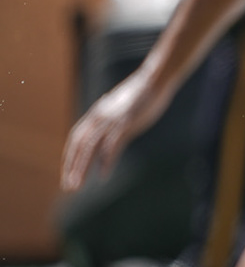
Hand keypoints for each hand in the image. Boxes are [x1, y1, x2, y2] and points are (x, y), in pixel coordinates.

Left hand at [61, 68, 171, 190]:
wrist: (155, 79)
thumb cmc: (142, 94)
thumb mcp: (121, 106)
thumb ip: (113, 117)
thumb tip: (111, 126)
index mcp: (96, 114)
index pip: (76, 138)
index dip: (70, 157)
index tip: (67, 173)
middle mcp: (99, 117)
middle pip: (79, 145)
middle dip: (72, 167)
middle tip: (69, 187)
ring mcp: (112, 120)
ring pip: (90, 148)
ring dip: (82, 167)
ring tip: (78, 185)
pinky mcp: (125, 123)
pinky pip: (111, 146)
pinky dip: (106, 161)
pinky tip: (103, 175)